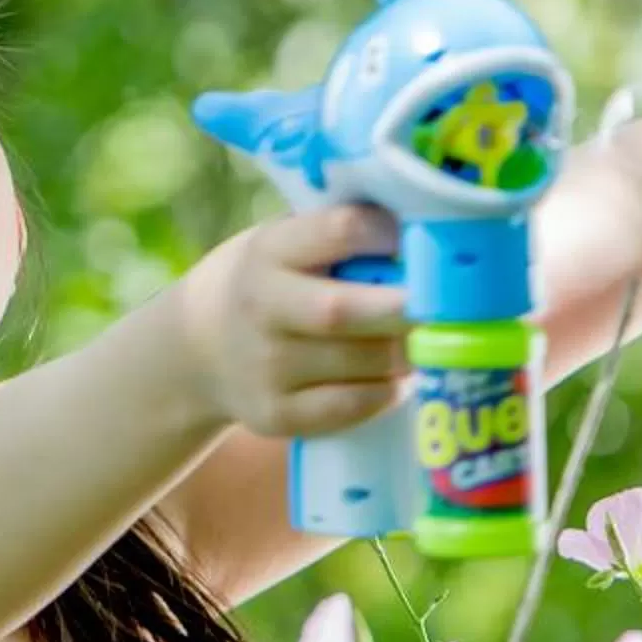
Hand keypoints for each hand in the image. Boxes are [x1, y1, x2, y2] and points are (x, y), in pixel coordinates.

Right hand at [178, 202, 412, 439]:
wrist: (195, 349)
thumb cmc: (268, 284)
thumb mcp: (284, 244)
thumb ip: (339, 238)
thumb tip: (430, 227)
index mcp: (269, 250)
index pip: (338, 231)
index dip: (388, 234)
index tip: (425, 239)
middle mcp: (261, 307)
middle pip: (344, 310)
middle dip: (404, 310)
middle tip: (446, 308)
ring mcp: (264, 366)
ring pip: (356, 364)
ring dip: (405, 355)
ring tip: (430, 342)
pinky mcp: (274, 414)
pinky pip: (348, 407)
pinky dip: (385, 394)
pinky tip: (399, 380)